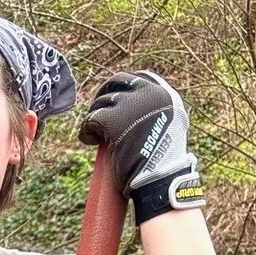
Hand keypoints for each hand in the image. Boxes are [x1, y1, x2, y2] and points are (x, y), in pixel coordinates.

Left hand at [80, 72, 203, 224]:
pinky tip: (90, 141)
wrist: (159, 177)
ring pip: (101, 101)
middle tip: (97, 110)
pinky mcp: (114, 119)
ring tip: (95, 134)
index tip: (114, 99)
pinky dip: (86, 130)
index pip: (140, 77)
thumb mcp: (169, 126)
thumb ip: (156, 111)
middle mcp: (150, 93)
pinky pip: (91, 119)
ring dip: (94, 116)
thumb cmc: (162, 161)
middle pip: (118, 80)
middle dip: (104, 93)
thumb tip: (134, 105)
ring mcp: (131, 104)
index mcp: (166, 94)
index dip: (122, 86)